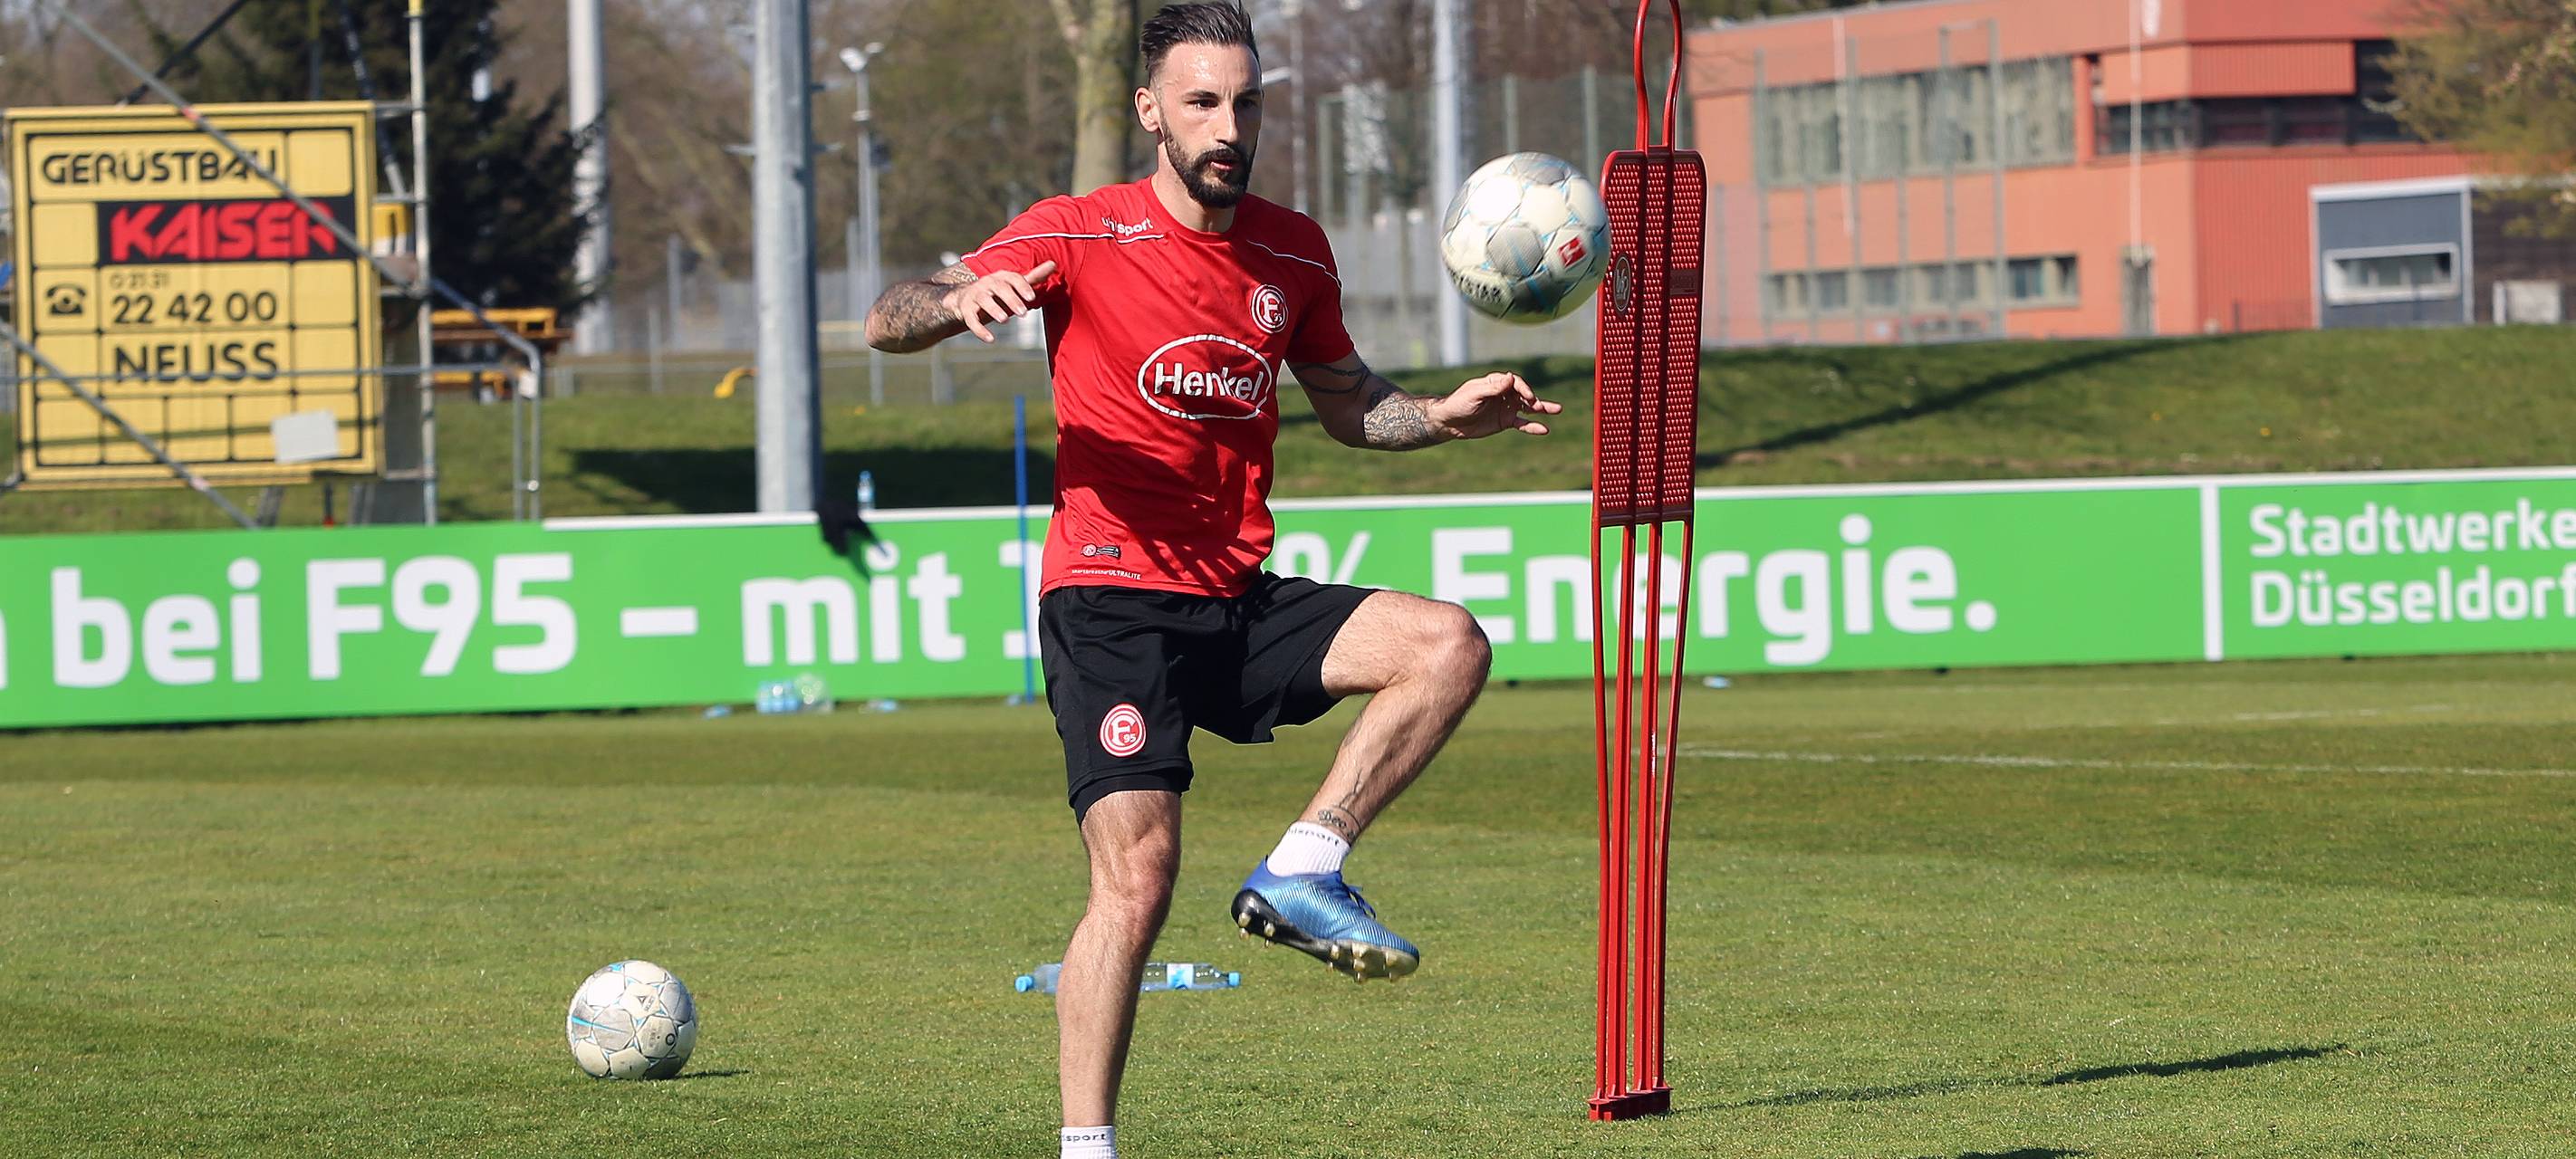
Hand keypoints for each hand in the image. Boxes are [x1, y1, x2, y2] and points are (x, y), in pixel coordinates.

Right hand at [941, 260, 1057, 341]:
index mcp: (1001, 277)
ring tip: (1005, 320)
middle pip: (999, 288)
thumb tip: (1054, 263)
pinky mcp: (966, 310)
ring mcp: (975, 296)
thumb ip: (1033, 277)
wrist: (964, 299)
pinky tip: (990, 339)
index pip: (1013, 278)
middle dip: (1011, 299)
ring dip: (994, 309)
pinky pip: (971, 319)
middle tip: (1024, 313)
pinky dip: (979, 330)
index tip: (1032, 297)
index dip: (1022, 286)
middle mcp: (987, 283)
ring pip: (983, 300)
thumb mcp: (1014, 285)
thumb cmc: (997, 293)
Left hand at [1427, 371, 1560, 439]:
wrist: (1449, 422)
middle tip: (1543, 405)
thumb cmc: (1459, 403)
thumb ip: (1493, 387)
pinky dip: (1533, 426)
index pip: (1515, 383)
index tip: (1528, 397)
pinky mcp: (1505, 421)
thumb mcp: (1474, 394)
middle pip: (1524, 394)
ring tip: (1557, 410)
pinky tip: (1544, 429)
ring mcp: (1506, 407)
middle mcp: (1504, 394)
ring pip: (1528, 408)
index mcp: (1496, 383)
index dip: (1523, 388)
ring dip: (1541, 409)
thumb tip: (1510, 377)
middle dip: (1535, 398)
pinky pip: (1522, 423)